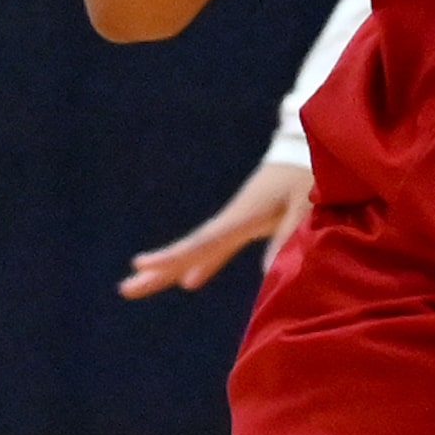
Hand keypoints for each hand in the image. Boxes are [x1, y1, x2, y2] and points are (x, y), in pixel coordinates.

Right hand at [119, 159, 314, 297]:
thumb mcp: (305, 203)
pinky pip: (217, 247)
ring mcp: (236, 220)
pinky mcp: (246, 220)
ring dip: (172, 269)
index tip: (139, 264)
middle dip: (159, 270)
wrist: (309, 144)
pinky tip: (190, 281)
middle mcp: (232, 218)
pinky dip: (204, 264)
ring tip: (141, 287)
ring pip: (198, 250)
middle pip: (190, 249)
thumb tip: (266, 272)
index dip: (173, 256)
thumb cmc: (310, 172)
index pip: (203, 241)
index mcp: (244, 215)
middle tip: (125, 290)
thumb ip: (287, 234)